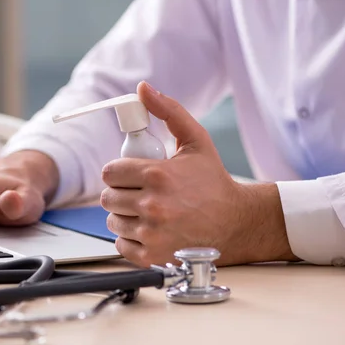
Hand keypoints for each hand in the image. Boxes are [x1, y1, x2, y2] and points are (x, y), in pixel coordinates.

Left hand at [100, 81, 298, 266]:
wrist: (237, 222)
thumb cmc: (214, 182)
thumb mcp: (196, 140)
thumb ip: (168, 112)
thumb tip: (143, 89)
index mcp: (157, 175)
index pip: (109, 172)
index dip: (118, 173)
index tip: (129, 175)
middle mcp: (152, 205)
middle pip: (107, 197)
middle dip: (119, 193)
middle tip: (137, 193)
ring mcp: (152, 233)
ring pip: (112, 221)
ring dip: (124, 216)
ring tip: (145, 212)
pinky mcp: (153, 255)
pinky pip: (121, 245)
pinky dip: (130, 239)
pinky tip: (148, 230)